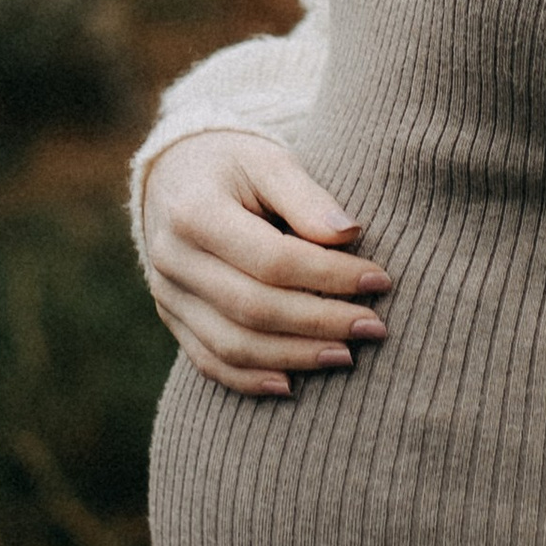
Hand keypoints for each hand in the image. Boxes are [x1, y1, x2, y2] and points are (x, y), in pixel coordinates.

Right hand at [141, 132, 390, 398]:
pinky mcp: (171, 318)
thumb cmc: (233, 165)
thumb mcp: (268, 161)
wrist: (173, 176)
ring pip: (232, 345)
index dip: (330, 275)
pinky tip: (292, 384)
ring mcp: (167, 295)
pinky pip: (209, 361)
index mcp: (194, 212)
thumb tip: (350, 234)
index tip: (379, 279)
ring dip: (294, 356)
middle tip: (374, 327)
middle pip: (254, 308)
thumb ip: (307, 197)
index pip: (272, 259)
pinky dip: (250, 380)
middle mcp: (173, 259)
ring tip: (347, 355)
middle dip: (321, 322)